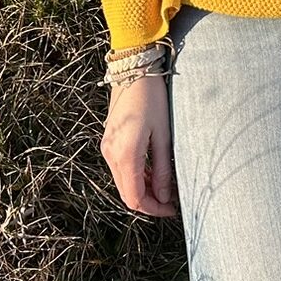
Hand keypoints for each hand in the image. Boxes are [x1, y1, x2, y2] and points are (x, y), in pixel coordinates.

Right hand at [101, 71, 177, 218]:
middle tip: (173, 201)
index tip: (173, 210)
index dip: (154, 209)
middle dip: (149, 202)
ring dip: (143, 189)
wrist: (134, 71)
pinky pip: (121, 168)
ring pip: (123, 182)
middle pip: (127, 193)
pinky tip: (154, 171)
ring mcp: (107, 148)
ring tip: (167, 186)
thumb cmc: (153, 100)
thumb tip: (164, 197)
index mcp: (125, 155)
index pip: (135, 198)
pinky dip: (137, 176)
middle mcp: (111, 155)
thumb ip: (162, 169)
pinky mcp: (109, 142)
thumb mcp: (163, 135)